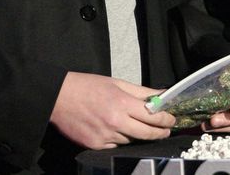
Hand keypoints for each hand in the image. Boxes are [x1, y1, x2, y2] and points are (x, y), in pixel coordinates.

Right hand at [49, 72, 175, 148]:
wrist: (58, 97)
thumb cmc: (88, 86)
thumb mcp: (117, 83)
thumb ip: (142, 92)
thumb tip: (162, 94)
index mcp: (122, 104)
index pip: (153, 116)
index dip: (166, 119)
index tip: (172, 119)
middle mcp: (115, 122)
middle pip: (147, 134)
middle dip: (160, 133)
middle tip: (165, 130)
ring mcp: (105, 136)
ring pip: (131, 140)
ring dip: (137, 134)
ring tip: (135, 125)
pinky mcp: (95, 145)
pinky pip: (116, 145)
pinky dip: (119, 139)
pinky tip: (116, 129)